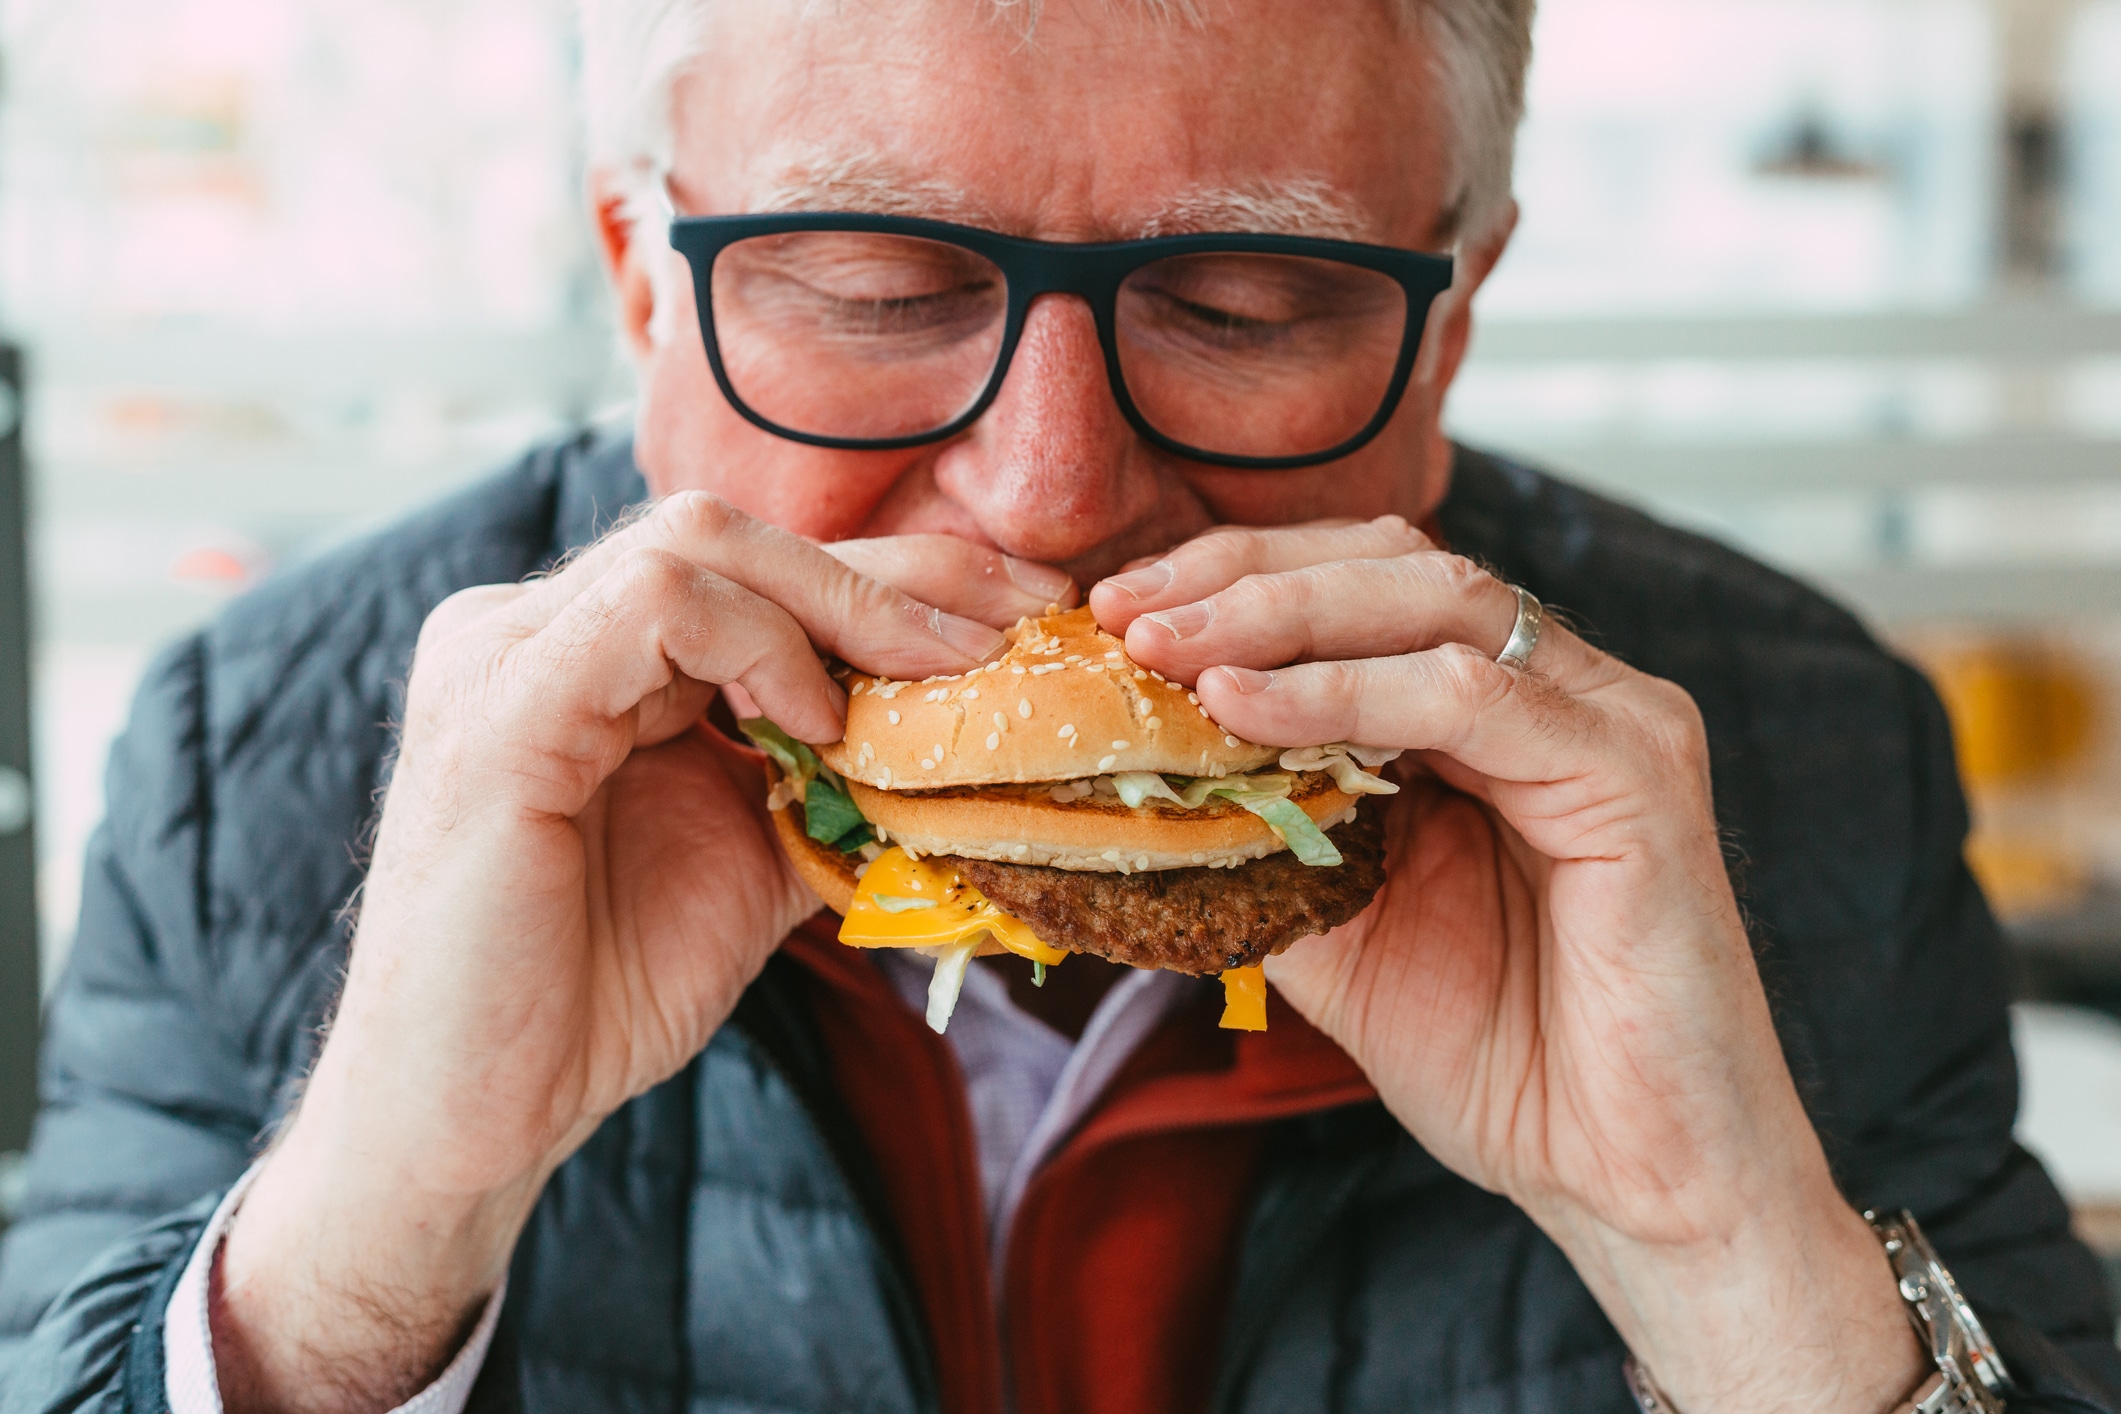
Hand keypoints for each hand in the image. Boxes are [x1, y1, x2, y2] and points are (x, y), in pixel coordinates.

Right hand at [213, 495, 1069, 1413]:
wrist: (479, 1112)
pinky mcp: (499, 710)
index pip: (757, 567)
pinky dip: (757, 646)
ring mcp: (505, 656)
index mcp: (588, 655)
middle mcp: (535, 629)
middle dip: (899, 574)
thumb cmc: (597, 991)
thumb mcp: (755, 861)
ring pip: (699, 545)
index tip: (1028, 609)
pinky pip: (651, 609)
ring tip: (928, 677)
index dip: (902, 574)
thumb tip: (966, 742)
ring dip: (843, 604)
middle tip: (1020, 623)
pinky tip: (817, 722)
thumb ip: (832, 782)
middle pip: (738, 536)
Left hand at [1091, 518, 1925, 1413]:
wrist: (1626, 1179)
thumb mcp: (1337, 927)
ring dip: (1279, 615)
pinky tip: (1245, 706)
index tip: (1115, 608)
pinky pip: (1471, 697)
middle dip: (1244, 575)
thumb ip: (1266, 830)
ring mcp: (1608, 718)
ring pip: (1433, 601)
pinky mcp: (1634, 772)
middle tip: (1125, 611)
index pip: (1362, 585)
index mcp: (1495, 711)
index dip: (1236, 579)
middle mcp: (1559, 689)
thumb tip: (1133, 774)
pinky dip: (1345, 690)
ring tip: (1166, 648)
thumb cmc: (1501, 1057)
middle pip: (1394, 564)